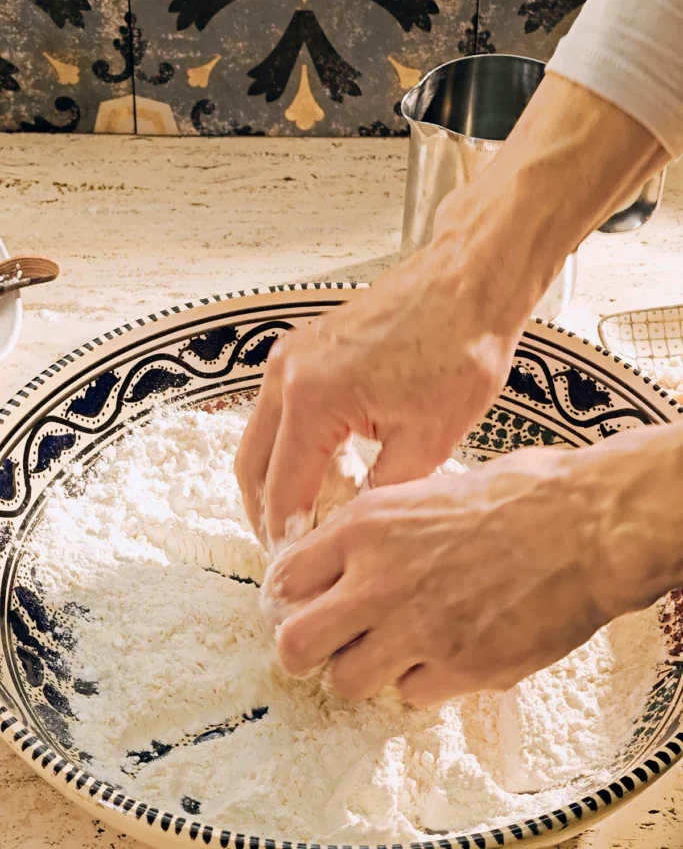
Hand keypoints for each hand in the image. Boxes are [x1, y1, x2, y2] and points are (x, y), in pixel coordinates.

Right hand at [236, 74, 666, 548]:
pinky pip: (278, 409)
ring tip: (303, 517)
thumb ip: (380, 494)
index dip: (287, 535)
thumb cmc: (459, 348)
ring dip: (273, 479)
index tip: (296, 566)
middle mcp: (286, 373)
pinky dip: (288, 446)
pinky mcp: (306, 347)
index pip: (280, 489)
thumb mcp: (427, 440)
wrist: (468, 282)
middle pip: (251, 465)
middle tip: (287, 551)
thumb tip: (352, 529)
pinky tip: (322, 470)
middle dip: (264, 513)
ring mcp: (291, 355)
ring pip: (259, 437)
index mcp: (311, 398)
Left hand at [262, 430, 682, 707]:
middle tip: (328, 645)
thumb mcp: (426, 490)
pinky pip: (412, 695)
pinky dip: (424, 681)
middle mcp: (379, 581)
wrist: (587, 525)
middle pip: (296, 644)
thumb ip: (377, 531)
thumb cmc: (517, 495)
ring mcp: (417, 630)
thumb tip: (345, 559)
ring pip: (347, 682)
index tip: (305, 602)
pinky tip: (449, 653)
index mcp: (366, 527)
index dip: (292, 595)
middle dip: (305, 649)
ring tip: (395, 651)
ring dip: (366, 671)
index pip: (286, 578)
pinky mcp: (460, 669)